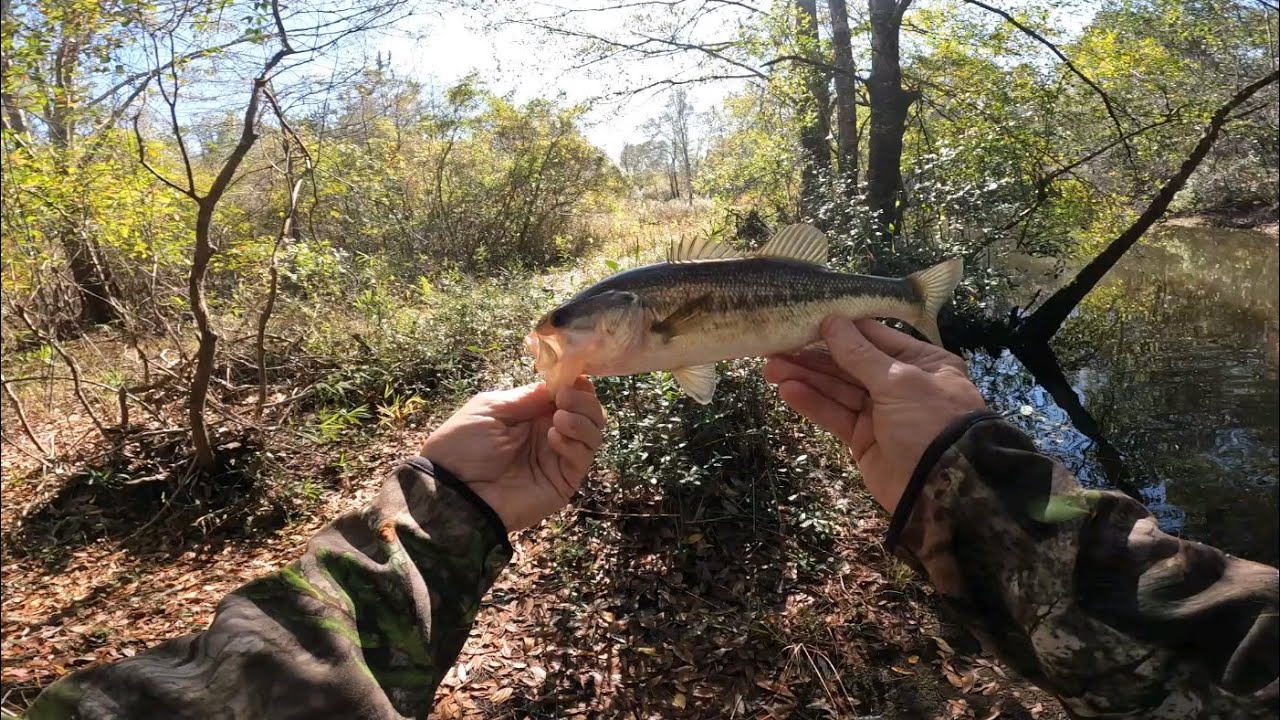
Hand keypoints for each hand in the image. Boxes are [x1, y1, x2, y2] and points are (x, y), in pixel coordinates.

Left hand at [420, 378, 604, 531]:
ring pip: (592, 433)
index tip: (572, 377)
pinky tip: (553, 437)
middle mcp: (550, 433)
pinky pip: (582, 458)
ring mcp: (558, 458)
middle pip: (588, 412)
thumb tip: (559, 385)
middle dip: (583, 399)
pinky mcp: (563, 481)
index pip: (568, 394)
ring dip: (582, 419)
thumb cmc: (463, 445)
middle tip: (565, 397)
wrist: (454, 490)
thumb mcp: (490, 409)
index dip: (575, 384)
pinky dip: (574, 442)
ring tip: (560, 417)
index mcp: (532, 414)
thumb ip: (526, 397)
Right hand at [763, 317, 986, 513]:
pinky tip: (787, 390)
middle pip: (851, 363)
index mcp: (922, 362)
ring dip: (806, 378)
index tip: (805, 320)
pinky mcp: (863, 439)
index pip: (875, 337)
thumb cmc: (930, 422)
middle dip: (814, 356)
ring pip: (838, 389)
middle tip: (776, 347)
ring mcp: (881, 413)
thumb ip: (860, 354)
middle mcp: (901, 384)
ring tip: (771, 368)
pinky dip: (812, 403)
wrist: (941, 491)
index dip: (840, 330)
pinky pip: (835, 415)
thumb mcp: (899, 381)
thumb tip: (830, 321)